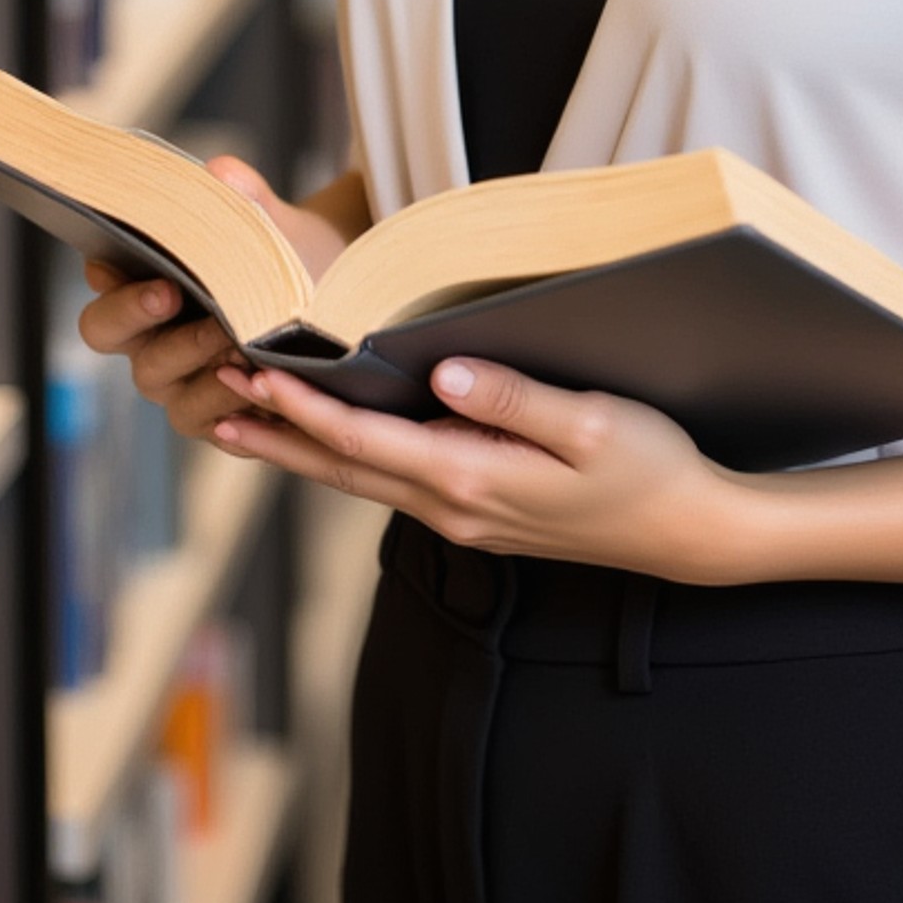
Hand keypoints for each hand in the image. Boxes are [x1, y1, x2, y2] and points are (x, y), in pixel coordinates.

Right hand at [78, 154, 348, 444]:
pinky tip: (256, 384)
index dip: (106, 273)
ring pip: (159, 381)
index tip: (122, 258)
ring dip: (194, 358)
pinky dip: (229, 403)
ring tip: (235, 340)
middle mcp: (145, 338)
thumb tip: (221, 173)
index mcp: (142, 285)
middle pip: (107, 332)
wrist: (333, 301)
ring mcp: (174, 382)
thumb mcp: (273, 227)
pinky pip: (206, 421)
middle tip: (171, 292)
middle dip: (134, 311)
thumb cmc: (287, 258)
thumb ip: (247, 200)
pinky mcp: (210, 419)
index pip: (101, 280)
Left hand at [210, 357, 751, 582]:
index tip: (255, 371)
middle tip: (216, 391)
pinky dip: (348, 457)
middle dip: (278, 430)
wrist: (685, 532)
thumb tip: (445, 375)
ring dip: (302, 448)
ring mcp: (463, 515)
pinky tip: (334, 438)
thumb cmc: (649, 470)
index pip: (366, 441)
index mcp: (473, 479)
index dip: (305, 406)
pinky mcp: (478, 510)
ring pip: (362, 481)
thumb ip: (517, 400)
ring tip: (249, 416)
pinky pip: (393, 483)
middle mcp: (454, 506)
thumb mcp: (595, 424)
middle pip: (343, 469)